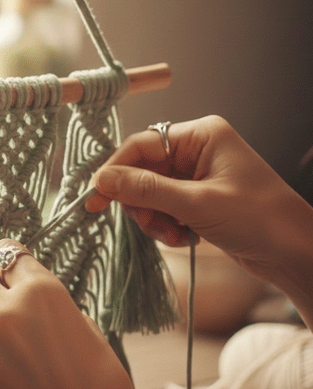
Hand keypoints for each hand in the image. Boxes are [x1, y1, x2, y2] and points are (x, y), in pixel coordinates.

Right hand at [87, 115, 312, 288]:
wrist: (296, 253)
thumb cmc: (259, 219)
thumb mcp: (197, 204)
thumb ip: (146, 190)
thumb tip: (101, 180)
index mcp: (200, 135)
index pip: (140, 145)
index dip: (115, 172)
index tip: (95, 198)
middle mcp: (196, 150)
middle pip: (141, 170)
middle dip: (140, 202)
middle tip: (149, 225)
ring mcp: (196, 175)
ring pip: (148, 192)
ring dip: (153, 218)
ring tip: (173, 236)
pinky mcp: (197, 198)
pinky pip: (163, 207)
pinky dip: (165, 225)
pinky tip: (182, 238)